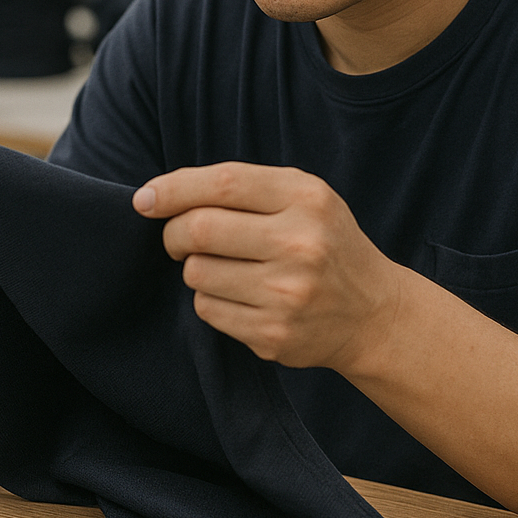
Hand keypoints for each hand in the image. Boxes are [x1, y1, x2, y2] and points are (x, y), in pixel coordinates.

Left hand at [133, 163, 401, 370]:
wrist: (373, 314)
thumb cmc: (324, 243)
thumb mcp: (301, 199)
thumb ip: (240, 189)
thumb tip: (155, 197)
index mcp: (306, 198)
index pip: (222, 183)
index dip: (173, 189)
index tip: (145, 199)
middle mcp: (301, 244)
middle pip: (200, 230)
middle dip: (175, 234)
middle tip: (180, 239)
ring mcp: (288, 294)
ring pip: (196, 273)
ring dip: (196, 269)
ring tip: (227, 269)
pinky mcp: (274, 334)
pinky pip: (207, 310)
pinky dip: (211, 300)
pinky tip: (241, 297)